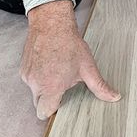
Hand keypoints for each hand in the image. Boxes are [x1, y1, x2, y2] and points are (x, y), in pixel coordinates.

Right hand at [21, 0, 120, 119]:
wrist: (51, 24)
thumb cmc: (68, 44)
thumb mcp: (88, 67)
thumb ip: (99, 86)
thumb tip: (114, 97)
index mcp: (51, 87)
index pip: (44, 112)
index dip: (53, 110)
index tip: (61, 103)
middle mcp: (36, 83)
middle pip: (39, 104)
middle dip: (49, 99)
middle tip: (61, 85)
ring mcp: (27, 75)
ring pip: (34, 91)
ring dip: (43, 86)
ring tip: (56, 71)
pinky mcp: (23, 68)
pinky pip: (29, 80)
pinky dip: (37, 76)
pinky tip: (48, 64)